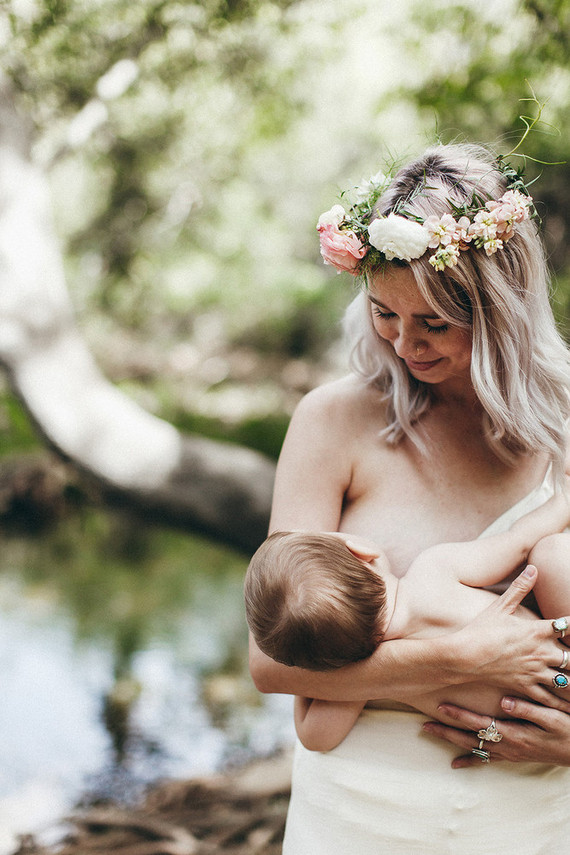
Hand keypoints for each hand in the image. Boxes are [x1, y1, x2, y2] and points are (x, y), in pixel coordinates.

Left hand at [423, 697, 569, 766]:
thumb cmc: (567, 731)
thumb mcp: (551, 717)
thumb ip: (527, 709)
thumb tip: (503, 701)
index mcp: (514, 734)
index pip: (479, 723)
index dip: (459, 715)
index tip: (441, 706)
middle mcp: (507, 746)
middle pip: (470, 738)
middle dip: (446, 731)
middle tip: (424, 725)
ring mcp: (509, 753)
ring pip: (474, 748)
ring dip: (452, 742)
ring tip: (432, 734)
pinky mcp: (512, 756)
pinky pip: (486, 760)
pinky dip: (470, 760)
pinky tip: (456, 763)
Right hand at [451, 566, 569, 705]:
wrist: (465, 656)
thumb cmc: (481, 630)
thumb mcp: (500, 606)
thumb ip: (519, 588)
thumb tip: (533, 568)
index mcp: (537, 631)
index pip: (567, 627)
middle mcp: (541, 652)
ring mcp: (534, 671)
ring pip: (566, 680)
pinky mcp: (526, 686)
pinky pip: (549, 698)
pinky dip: (559, 701)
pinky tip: (566, 705)